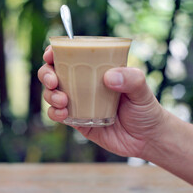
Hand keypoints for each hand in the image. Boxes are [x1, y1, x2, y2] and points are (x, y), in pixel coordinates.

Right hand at [38, 45, 168, 157]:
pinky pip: (57, 115)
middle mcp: (82, 84)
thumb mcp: (143, 90)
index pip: (70, 56)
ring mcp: (78, 103)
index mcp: (95, 70)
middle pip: (53, 73)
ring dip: (50, 95)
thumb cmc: (146, 109)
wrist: (147, 139)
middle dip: (46, 74)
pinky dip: (54, 113)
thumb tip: (109, 77)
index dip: (55, 53)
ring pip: (52, 94)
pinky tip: (64, 114)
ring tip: (63, 100)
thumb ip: (132, 79)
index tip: (50, 55)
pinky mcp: (76, 121)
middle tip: (53, 81)